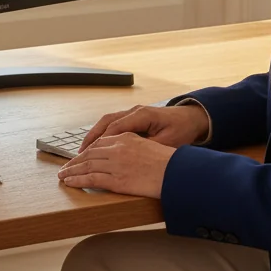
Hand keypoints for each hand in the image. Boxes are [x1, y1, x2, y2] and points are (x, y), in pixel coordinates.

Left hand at [58, 134, 174, 197]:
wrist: (178, 173)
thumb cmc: (170, 163)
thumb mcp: (152, 146)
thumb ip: (136, 148)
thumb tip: (129, 157)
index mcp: (128, 138)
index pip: (101, 142)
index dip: (88, 150)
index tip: (80, 156)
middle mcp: (119, 148)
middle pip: (90, 153)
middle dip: (75, 161)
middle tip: (65, 167)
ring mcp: (116, 164)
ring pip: (86, 165)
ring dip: (72, 171)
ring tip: (63, 175)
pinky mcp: (116, 180)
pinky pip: (90, 179)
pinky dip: (77, 180)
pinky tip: (69, 183)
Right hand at [80, 103, 209, 152]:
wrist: (191, 118)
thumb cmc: (182, 130)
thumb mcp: (168, 142)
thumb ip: (149, 148)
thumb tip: (131, 159)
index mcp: (143, 115)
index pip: (115, 127)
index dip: (101, 141)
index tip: (90, 155)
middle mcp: (134, 111)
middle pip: (106, 122)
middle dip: (91, 138)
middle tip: (79, 154)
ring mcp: (133, 112)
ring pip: (107, 122)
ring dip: (94, 135)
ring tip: (83, 151)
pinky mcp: (133, 117)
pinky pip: (113, 124)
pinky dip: (102, 134)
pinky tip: (96, 146)